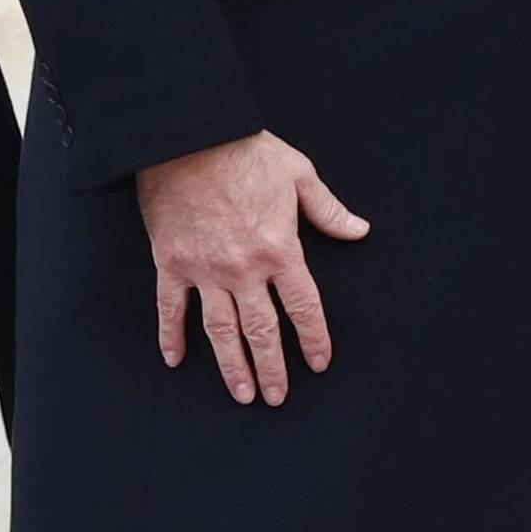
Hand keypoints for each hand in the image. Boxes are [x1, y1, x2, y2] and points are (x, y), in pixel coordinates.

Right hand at [138, 130, 369, 407]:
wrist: (188, 134)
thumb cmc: (246, 150)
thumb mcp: (298, 173)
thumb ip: (328, 210)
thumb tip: (359, 231)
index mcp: (280, 249)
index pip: (303, 308)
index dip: (314, 339)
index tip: (318, 362)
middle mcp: (244, 269)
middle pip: (262, 331)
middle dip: (272, 368)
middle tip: (277, 397)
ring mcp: (205, 269)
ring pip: (221, 330)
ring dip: (232, 366)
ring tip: (242, 394)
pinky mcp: (172, 262)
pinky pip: (170, 307)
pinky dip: (170, 335)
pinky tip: (174, 359)